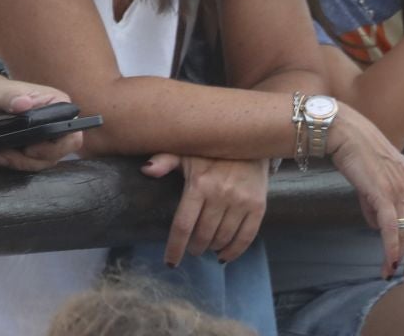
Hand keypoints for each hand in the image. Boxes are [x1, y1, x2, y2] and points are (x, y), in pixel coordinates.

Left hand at [0, 73, 86, 172]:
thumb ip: (9, 97)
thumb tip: (25, 103)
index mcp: (56, 105)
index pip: (71, 134)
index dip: (55, 148)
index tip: (28, 150)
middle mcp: (55, 124)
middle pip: (55, 155)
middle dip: (27, 160)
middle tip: (1, 155)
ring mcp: (42, 140)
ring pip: (38, 163)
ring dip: (13, 163)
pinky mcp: (28, 151)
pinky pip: (23, 165)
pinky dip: (5, 164)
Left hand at [143, 153, 268, 264]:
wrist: (248, 141)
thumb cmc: (210, 150)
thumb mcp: (185, 151)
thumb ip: (164, 161)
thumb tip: (145, 170)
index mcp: (199, 185)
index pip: (183, 224)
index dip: (175, 247)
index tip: (170, 262)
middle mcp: (221, 196)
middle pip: (203, 235)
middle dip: (194, 247)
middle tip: (191, 248)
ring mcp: (241, 202)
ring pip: (223, 238)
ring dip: (212, 248)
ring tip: (205, 247)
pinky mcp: (258, 207)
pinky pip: (247, 237)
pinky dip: (235, 251)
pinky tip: (224, 255)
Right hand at [326, 108, 403, 283]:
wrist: (340, 129)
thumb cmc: (352, 148)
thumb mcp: (372, 176)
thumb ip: (376, 201)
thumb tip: (378, 226)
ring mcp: (399, 189)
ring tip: (396, 273)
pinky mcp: (383, 193)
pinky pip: (392, 228)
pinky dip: (392, 248)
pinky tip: (387, 262)